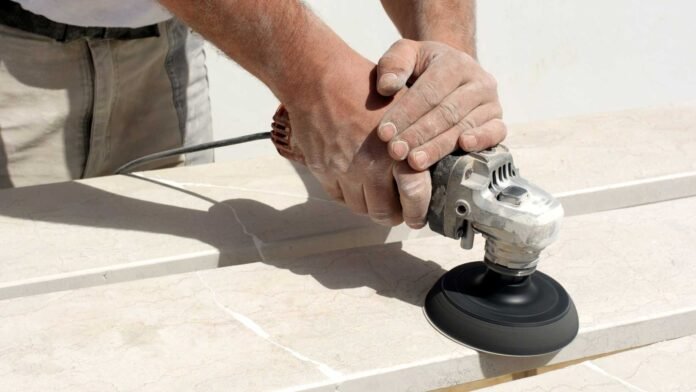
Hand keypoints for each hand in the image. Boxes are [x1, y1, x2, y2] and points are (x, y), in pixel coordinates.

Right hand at [284, 55, 430, 228]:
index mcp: (395, 150)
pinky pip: (338, 197)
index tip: (420, 216)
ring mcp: (342, 171)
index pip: (414, 197)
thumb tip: (433, 164)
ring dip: (371, 206)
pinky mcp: (322, 170)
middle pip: (384, 212)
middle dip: (395, 216)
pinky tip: (356, 182)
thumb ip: (417, 138)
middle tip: (401, 212)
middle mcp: (368, 166)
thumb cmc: (363, 86)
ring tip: (378, 196)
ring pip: (360, 208)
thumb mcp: (402, 107)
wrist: (317, 78)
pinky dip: (349, 195)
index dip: (419, 212)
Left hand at [375, 39, 506, 170]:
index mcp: (455, 62)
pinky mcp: (498, 122)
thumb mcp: (405, 54)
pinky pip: (494, 133)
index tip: (384, 133)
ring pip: (464, 126)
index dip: (405, 113)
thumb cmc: (423, 68)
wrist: (452, 74)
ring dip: (438, 147)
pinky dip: (481, 140)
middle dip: (418, 134)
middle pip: (446, 112)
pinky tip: (463, 147)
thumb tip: (387, 85)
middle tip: (396, 151)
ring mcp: (491, 102)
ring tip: (414, 161)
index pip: (429, 92)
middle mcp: (479, 81)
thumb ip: (393, 64)